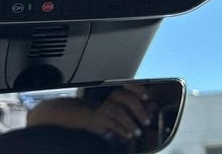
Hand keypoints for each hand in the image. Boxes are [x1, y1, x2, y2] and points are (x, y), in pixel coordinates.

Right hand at [27, 86, 153, 141]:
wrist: (69, 118)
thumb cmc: (95, 118)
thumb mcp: (116, 113)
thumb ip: (133, 110)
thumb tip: (153, 108)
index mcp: (113, 95)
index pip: (128, 86)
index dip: (138, 89)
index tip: (148, 96)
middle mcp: (106, 98)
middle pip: (125, 97)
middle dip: (138, 109)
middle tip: (146, 121)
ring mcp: (100, 107)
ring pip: (118, 110)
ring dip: (130, 122)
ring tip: (137, 132)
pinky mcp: (94, 119)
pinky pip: (109, 122)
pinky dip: (120, 130)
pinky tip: (126, 136)